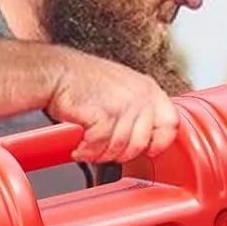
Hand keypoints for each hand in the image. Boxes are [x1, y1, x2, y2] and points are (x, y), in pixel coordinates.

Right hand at [46, 48, 179, 163]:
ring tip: (90, 147)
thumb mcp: (122, 86)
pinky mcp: (104, 117)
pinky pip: (100, 147)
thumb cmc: (82, 79)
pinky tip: (81, 147)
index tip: (150, 149)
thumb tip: (147, 134)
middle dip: (123, 153)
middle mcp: (139, 97)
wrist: (55, 72)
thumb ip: (140, 107)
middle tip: (107, 148)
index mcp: (147, 88)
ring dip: (102, 154)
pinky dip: (88, 152)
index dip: (160, 141)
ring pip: (121, 149)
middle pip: (142, 143)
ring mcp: (123, 107)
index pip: (171, 123)